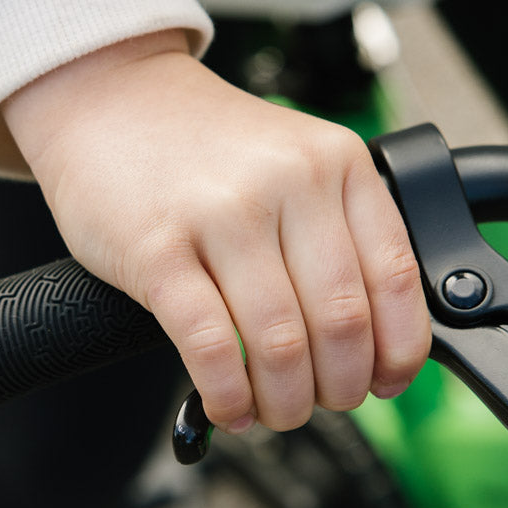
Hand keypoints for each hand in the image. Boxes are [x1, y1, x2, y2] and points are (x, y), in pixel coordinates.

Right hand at [2, 30, 430, 433]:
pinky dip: (228, 395)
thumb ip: (340, 231)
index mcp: (338, 163)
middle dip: (340, 387)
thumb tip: (377, 342)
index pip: (395, 278)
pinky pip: (211, 346)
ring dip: (285, 402)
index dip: (398, 351)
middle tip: (323, 402)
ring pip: (281, 344)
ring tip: (274, 410)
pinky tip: (227, 407)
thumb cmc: (204, 149)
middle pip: (342, 322)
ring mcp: (221, 214)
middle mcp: (289, 182)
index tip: (386, 382)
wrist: (109, 97)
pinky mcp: (156, 250)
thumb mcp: (296, 162)